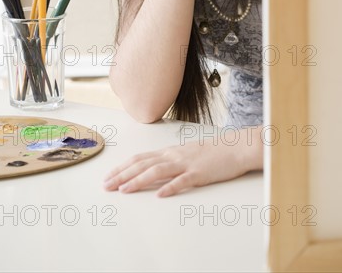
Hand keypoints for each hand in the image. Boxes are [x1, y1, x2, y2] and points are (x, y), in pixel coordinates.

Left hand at [103, 127, 262, 196]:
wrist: (235, 147)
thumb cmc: (211, 152)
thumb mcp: (186, 153)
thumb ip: (170, 160)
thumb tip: (152, 169)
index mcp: (169, 152)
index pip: (140, 158)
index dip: (122, 167)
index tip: (108, 177)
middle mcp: (173, 156)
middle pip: (143, 164)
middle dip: (122, 175)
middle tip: (106, 185)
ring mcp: (186, 164)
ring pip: (157, 171)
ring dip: (138, 181)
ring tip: (124, 190)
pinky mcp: (199, 173)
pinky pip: (182, 181)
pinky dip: (170, 188)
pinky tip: (160, 195)